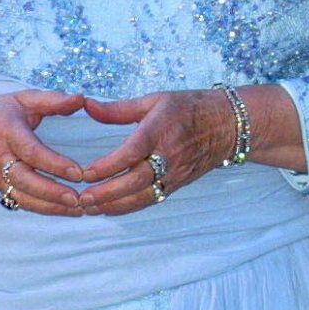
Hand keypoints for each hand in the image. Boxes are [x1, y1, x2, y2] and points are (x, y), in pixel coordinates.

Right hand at [0, 87, 86, 215]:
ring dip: (49, 206)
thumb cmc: (1, 111)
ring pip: (21, 197)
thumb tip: (80, 98)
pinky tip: (63, 210)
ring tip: (76, 209)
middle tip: (77, 199)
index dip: (54, 164)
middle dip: (51, 192)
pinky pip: (19, 201)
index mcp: (8, 132)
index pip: (31, 152)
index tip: (78, 172)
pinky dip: (41, 208)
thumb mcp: (25, 98)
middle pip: (24, 180)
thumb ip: (53, 100)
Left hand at [77, 89, 233, 215]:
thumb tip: (88, 106)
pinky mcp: (177, 184)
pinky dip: (127, 208)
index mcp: (161, 129)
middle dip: (106, 193)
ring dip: (113, 206)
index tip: (85, 173)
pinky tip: (108, 209)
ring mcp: (174, 173)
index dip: (107, 165)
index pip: (132, 152)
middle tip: (80, 199)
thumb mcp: (155, 100)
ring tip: (87, 208)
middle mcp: (169, 155)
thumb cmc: (189, 107)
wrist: (228, 125)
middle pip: (135, 181)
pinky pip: (150, 200)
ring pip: (141, 197)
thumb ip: (119, 108)